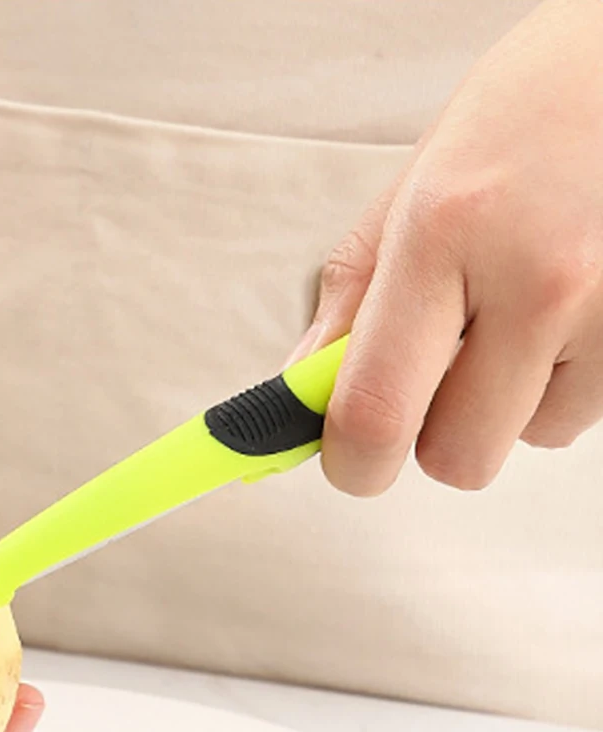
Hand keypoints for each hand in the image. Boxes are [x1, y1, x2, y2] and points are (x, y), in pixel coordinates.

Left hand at [288, 0, 602, 495]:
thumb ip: (351, 301)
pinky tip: (563, 310)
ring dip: (507, 401)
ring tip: (518, 308)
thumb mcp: (410, 192)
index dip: (352, 465)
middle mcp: (537, 278)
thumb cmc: (516, 122)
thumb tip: (301, 393)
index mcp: (443, 234)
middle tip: (440, 366)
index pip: (376, 412)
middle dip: (434, 433)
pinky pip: (580, 414)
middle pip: (456, 458)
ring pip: (528, 439)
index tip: (348, 461)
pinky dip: (559, 383)